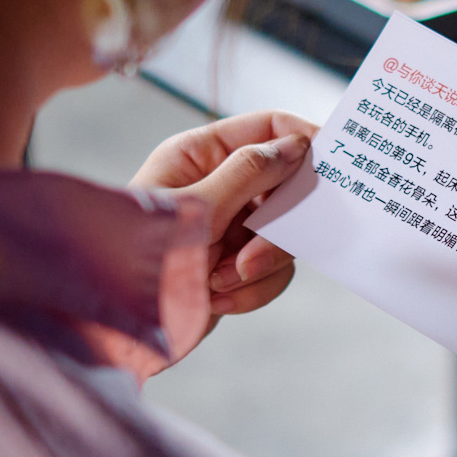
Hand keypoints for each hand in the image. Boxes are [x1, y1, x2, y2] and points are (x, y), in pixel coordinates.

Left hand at [131, 111, 316, 318]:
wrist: (118, 328)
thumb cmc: (141, 258)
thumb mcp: (198, 208)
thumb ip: (250, 173)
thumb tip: (297, 145)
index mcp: (200, 155)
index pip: (267, 128)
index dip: (304, 140)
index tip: (338, 163)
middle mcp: (216, 185)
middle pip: (284, 186)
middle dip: (275, 227)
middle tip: (256, 251)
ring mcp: (226, 228)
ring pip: (282, 234)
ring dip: (261, 263)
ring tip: (221, 278)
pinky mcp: (232, 268)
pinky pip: (270, 271)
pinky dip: (252, 288)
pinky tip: (217, 298)